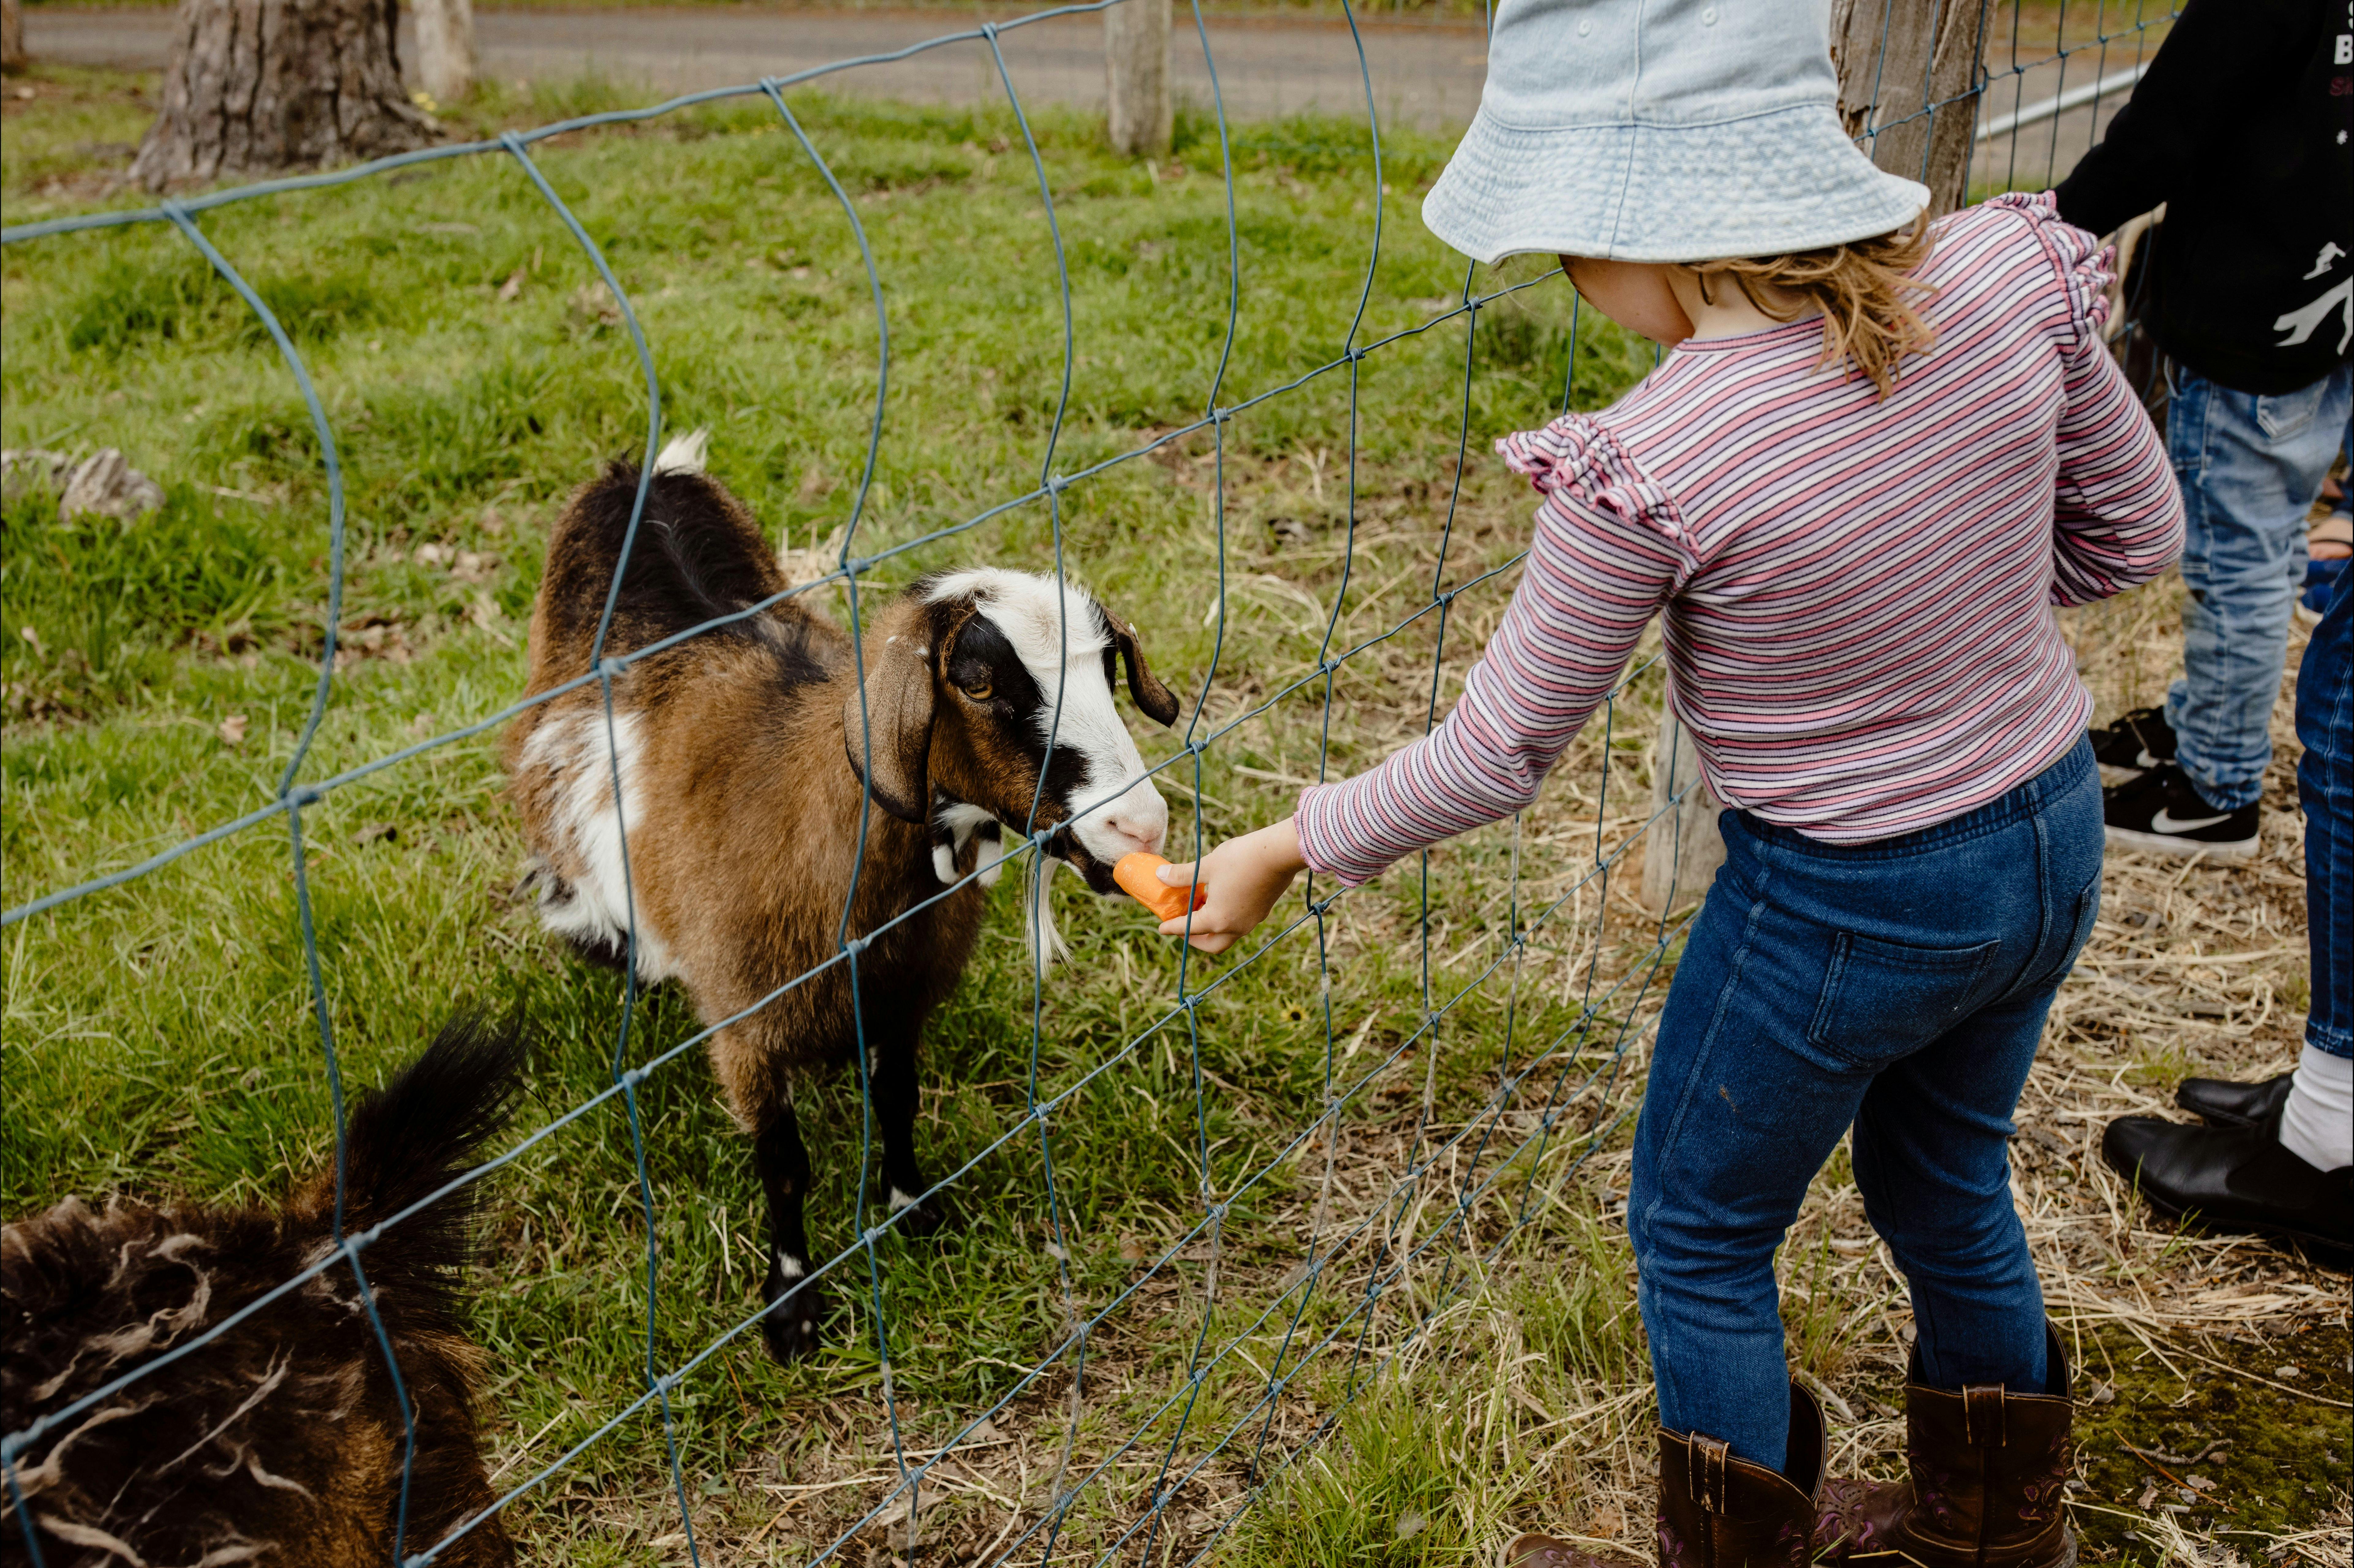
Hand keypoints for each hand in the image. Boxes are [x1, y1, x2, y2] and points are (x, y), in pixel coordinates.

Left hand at [1154, 818, 1306, 953]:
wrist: (1279, 852)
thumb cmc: (1241, 858)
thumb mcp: (1206, 866)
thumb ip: (1181, 875)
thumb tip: (1160, 875)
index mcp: (1218, 919)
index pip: (1188, 928)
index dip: (1172, 927)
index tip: (1161, 928)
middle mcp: (1236, 927)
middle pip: (1211, 944)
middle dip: (1194, 939)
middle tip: (1182, 927)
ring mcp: (1251, 921)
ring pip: (1227, 935)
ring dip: (1211, 928)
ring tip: (1200, 909)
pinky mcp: (1262, 911)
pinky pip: (1239, 923)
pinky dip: (1225, 919)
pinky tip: (1220, 900)